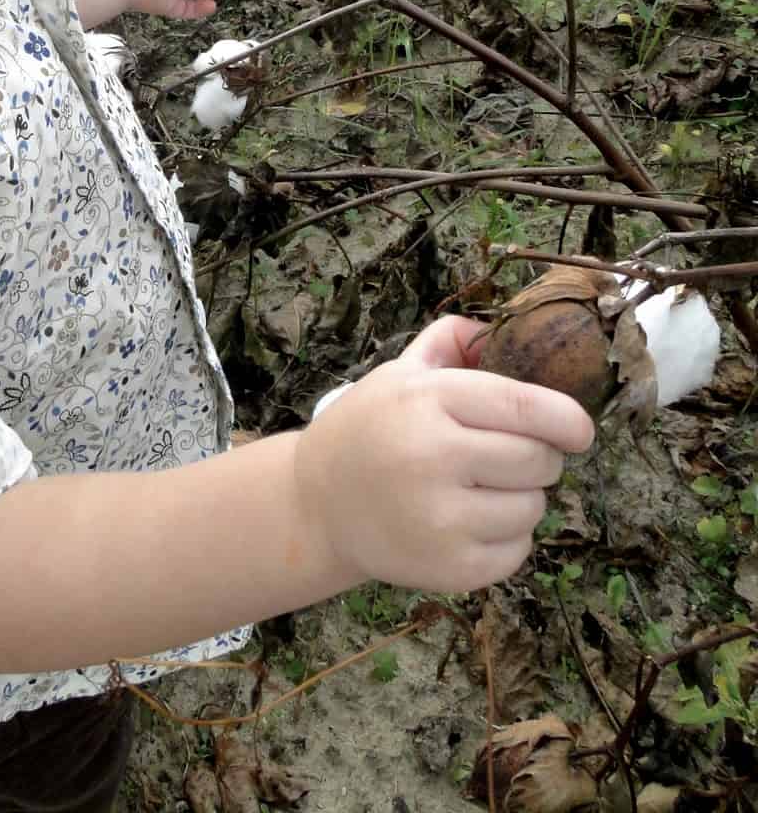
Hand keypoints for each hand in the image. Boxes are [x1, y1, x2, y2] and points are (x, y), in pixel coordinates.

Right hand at [293, 315, 594, 594]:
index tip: (580, 429)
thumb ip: (449, 342)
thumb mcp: (398, 373)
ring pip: (533, 507)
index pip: (524, 406)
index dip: (567, 419)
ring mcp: (442, 518)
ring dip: (522, 498)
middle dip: (539, 456)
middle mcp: (434, 457)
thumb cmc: (368, 429)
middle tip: (509, 456)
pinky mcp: (450, 568)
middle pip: (538, 459)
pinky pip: (518, 551)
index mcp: (426, 400)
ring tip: (482, 489)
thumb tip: (502, 329)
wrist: (317, 503)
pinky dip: (508, 538)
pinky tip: (472, 522)